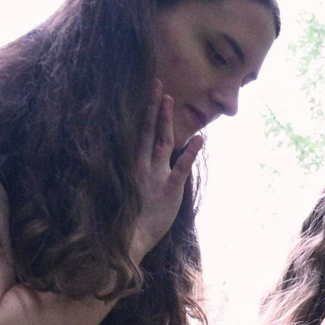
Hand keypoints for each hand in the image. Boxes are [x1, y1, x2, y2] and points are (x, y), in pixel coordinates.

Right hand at [130, 88, 198, 261]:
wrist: (129, 239)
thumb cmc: (125, 219)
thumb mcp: (123, 192)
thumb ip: (128, 175)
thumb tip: (129, 162)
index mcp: (130, 166)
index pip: (137, 134)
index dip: (144, 114)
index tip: (147, 96)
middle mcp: (141, 166)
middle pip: (147, 130)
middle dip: (153, 107)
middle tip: (157, 85)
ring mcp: (156, 176)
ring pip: (162, 141)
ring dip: (166, 120)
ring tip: (169, 99)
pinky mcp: (170, 189)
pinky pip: (182, 167)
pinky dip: (191, 152)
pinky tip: (201, 138)